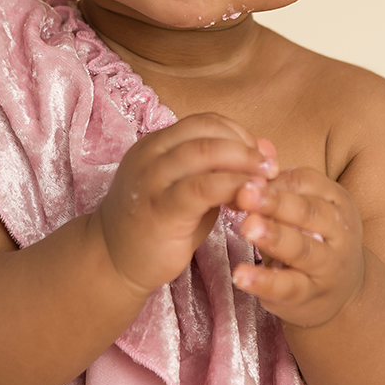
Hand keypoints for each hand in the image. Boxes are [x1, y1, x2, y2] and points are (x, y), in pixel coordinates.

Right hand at [94, 113, 277, 296]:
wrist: (113, 262)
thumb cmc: (157, 225)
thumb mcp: (189, 190)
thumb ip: (221, 170)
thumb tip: (266, 149)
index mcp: (156, 143)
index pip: (203, 122)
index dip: (237, 133)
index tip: (261, 153)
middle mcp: (150, 154)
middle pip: (206, 131)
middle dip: (245, 145)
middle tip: (270, 165)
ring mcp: (152, 179)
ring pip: (204, 152)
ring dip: (242, 162)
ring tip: (267, 179)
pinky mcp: (160, 208)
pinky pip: (201, 187)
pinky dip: (231, 186)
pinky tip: (248, 197)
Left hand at [231, 167, 364, 327]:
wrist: (343, 291)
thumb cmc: (314, 238)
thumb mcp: (307, 210)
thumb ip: (280, 192)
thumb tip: (243, 177)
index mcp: (337, 202)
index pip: (308, 182)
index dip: (275, 180)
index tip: (245, 178)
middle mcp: (340, 233)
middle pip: (309, 213)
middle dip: (276, 202)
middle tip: (245, 193)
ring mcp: (328, 267)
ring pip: (301, 250)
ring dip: (273, 237)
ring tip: (246, 228)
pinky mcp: (310, 295)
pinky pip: (287, 287)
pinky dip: (262, 281)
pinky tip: (240, 274)